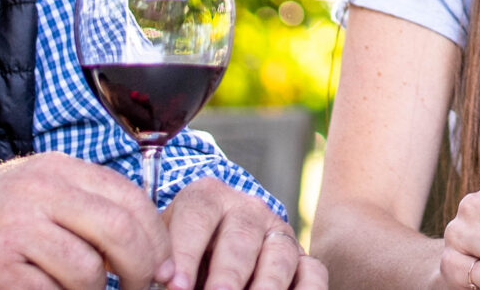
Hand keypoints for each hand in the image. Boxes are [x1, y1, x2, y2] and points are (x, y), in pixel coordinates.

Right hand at [0, 152, 171, 289]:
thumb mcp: (37, 194)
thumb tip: (152, 249)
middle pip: (121, 230)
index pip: (131, 199)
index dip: (158, 240)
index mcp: (58, 170)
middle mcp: (40, 190)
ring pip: (89, 270)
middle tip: (145, 289)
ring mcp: (16, 227)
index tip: (165, 269)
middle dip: (144, 270)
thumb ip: (86, 207)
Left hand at [165, 176, 325, 289]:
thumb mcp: (168, 253)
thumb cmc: (182, 258)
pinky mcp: (302, 257)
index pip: (198, 215)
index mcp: (207, 198)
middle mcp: (248, 209)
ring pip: (279, 255)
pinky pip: (313, 273)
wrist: (213, 252)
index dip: (185, 251)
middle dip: (227, 274)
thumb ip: (168, 268)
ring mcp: (279, 232)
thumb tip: (167, 284)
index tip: (174, 285)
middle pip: (241, 237)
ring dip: (266, 286)